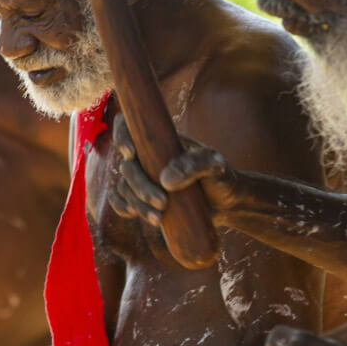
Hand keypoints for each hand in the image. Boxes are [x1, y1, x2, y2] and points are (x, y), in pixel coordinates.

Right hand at [109, 113, 240, 226]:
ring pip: (124, 187)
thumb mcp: (215, 166)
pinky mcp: (142, 199)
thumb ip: (194, 166)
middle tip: (162, 202)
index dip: (122, 136)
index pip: (131, 127)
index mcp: (162, 141)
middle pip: (127, 166)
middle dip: (140, 186)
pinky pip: (120, 200)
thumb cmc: (220, 177)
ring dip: (136, 203)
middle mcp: (147, 158)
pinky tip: (132, 214)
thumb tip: (165, 180)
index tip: (131, 154)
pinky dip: (121, 207)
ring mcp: (144, 178)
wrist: (226, 203)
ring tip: (158, 218)